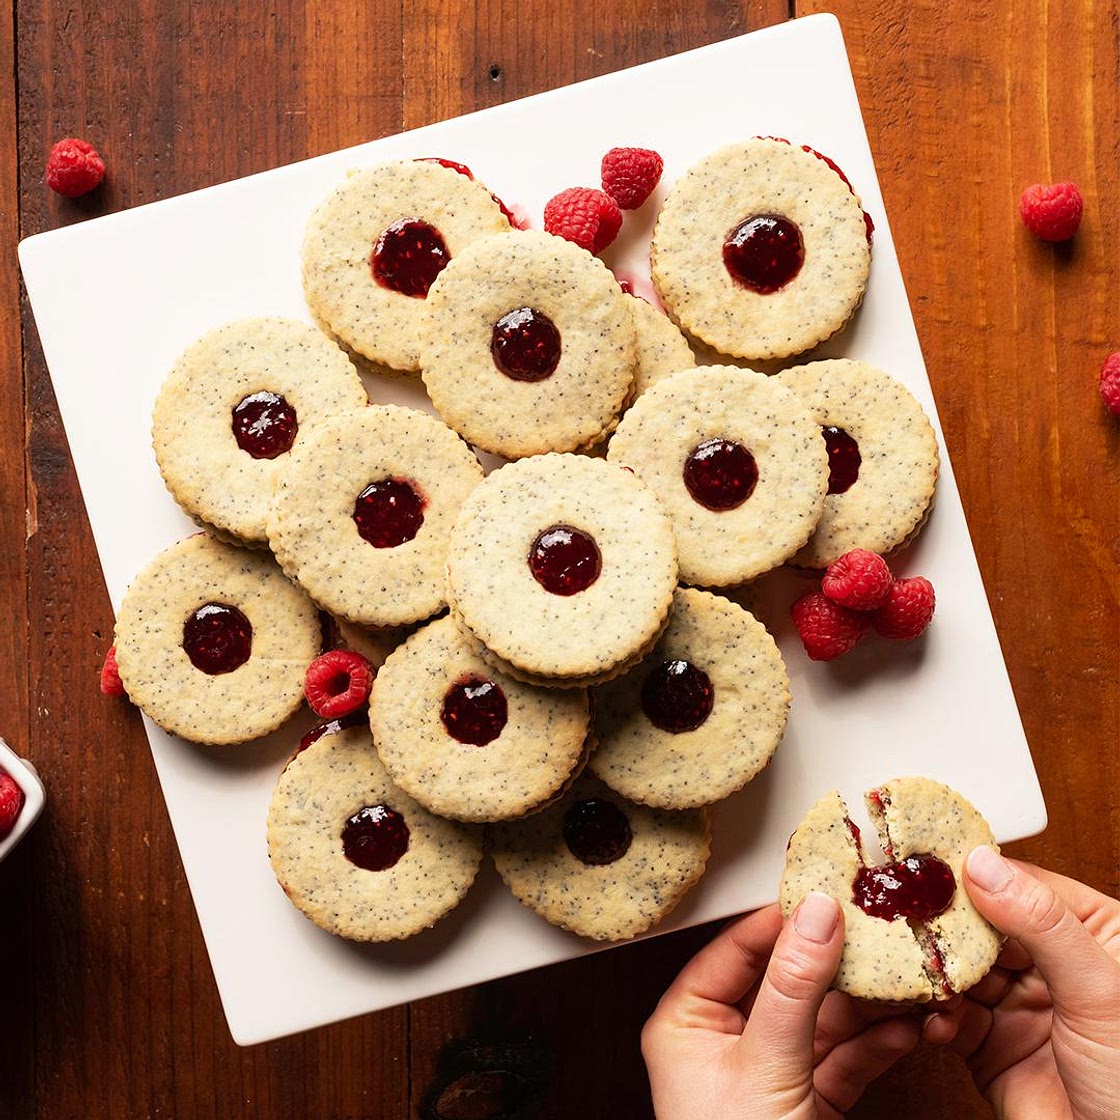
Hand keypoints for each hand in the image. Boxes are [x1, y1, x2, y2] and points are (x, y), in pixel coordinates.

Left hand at [642, 895, 922, 1118]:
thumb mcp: (766, 1065)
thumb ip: (793, 987)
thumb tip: (815, 913)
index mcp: (686, 1022)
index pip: (735, 948)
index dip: (781, 918)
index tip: (826, 889)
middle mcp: (722, 1040)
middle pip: (784, 980)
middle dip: (836, 961)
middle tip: (877, 928)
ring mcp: (766, 1071)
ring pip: (822, 1018)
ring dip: (867, 1002)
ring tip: (906, 974)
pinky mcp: (804, 1100)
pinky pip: (842, 1058)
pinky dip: (875, 1043)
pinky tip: (906, 1024)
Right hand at [924, 853, 1119, 1118]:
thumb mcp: (1099, 992)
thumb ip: (1041, 924)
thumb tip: (983, 866)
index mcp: (1096, 935)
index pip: (1025, 885)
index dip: (976, 872)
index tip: (927, 859)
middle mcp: (1056, 964)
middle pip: (983, 923)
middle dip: (944, 924)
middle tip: (903, 914)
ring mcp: (1022, 1004)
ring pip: (960, 967)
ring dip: (935, 971)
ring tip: (913, 968)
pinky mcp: (992, 1043)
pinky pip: (949, 1015)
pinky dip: (934, 1015)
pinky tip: (933, 1016)